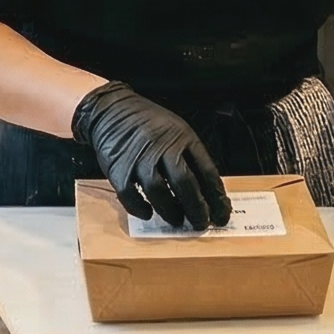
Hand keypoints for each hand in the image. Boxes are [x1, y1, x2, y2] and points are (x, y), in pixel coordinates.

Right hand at [71, 82, 228, 229]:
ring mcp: (139, 159)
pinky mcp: (118, 169)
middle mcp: (162, 147)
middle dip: (196, 208)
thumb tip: (205, 189)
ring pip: (159, 192)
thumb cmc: (147, 122)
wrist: (112, 109)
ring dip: (171, 211)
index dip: (216, 196)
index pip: (206, 170)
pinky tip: (148, 213)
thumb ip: (189, 155)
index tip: (222, 213)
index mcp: (182, 137)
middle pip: (184, 183)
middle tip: (201, 224)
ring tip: (177, 220)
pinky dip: (140, 208)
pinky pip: (131, 196)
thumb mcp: (176, 129)